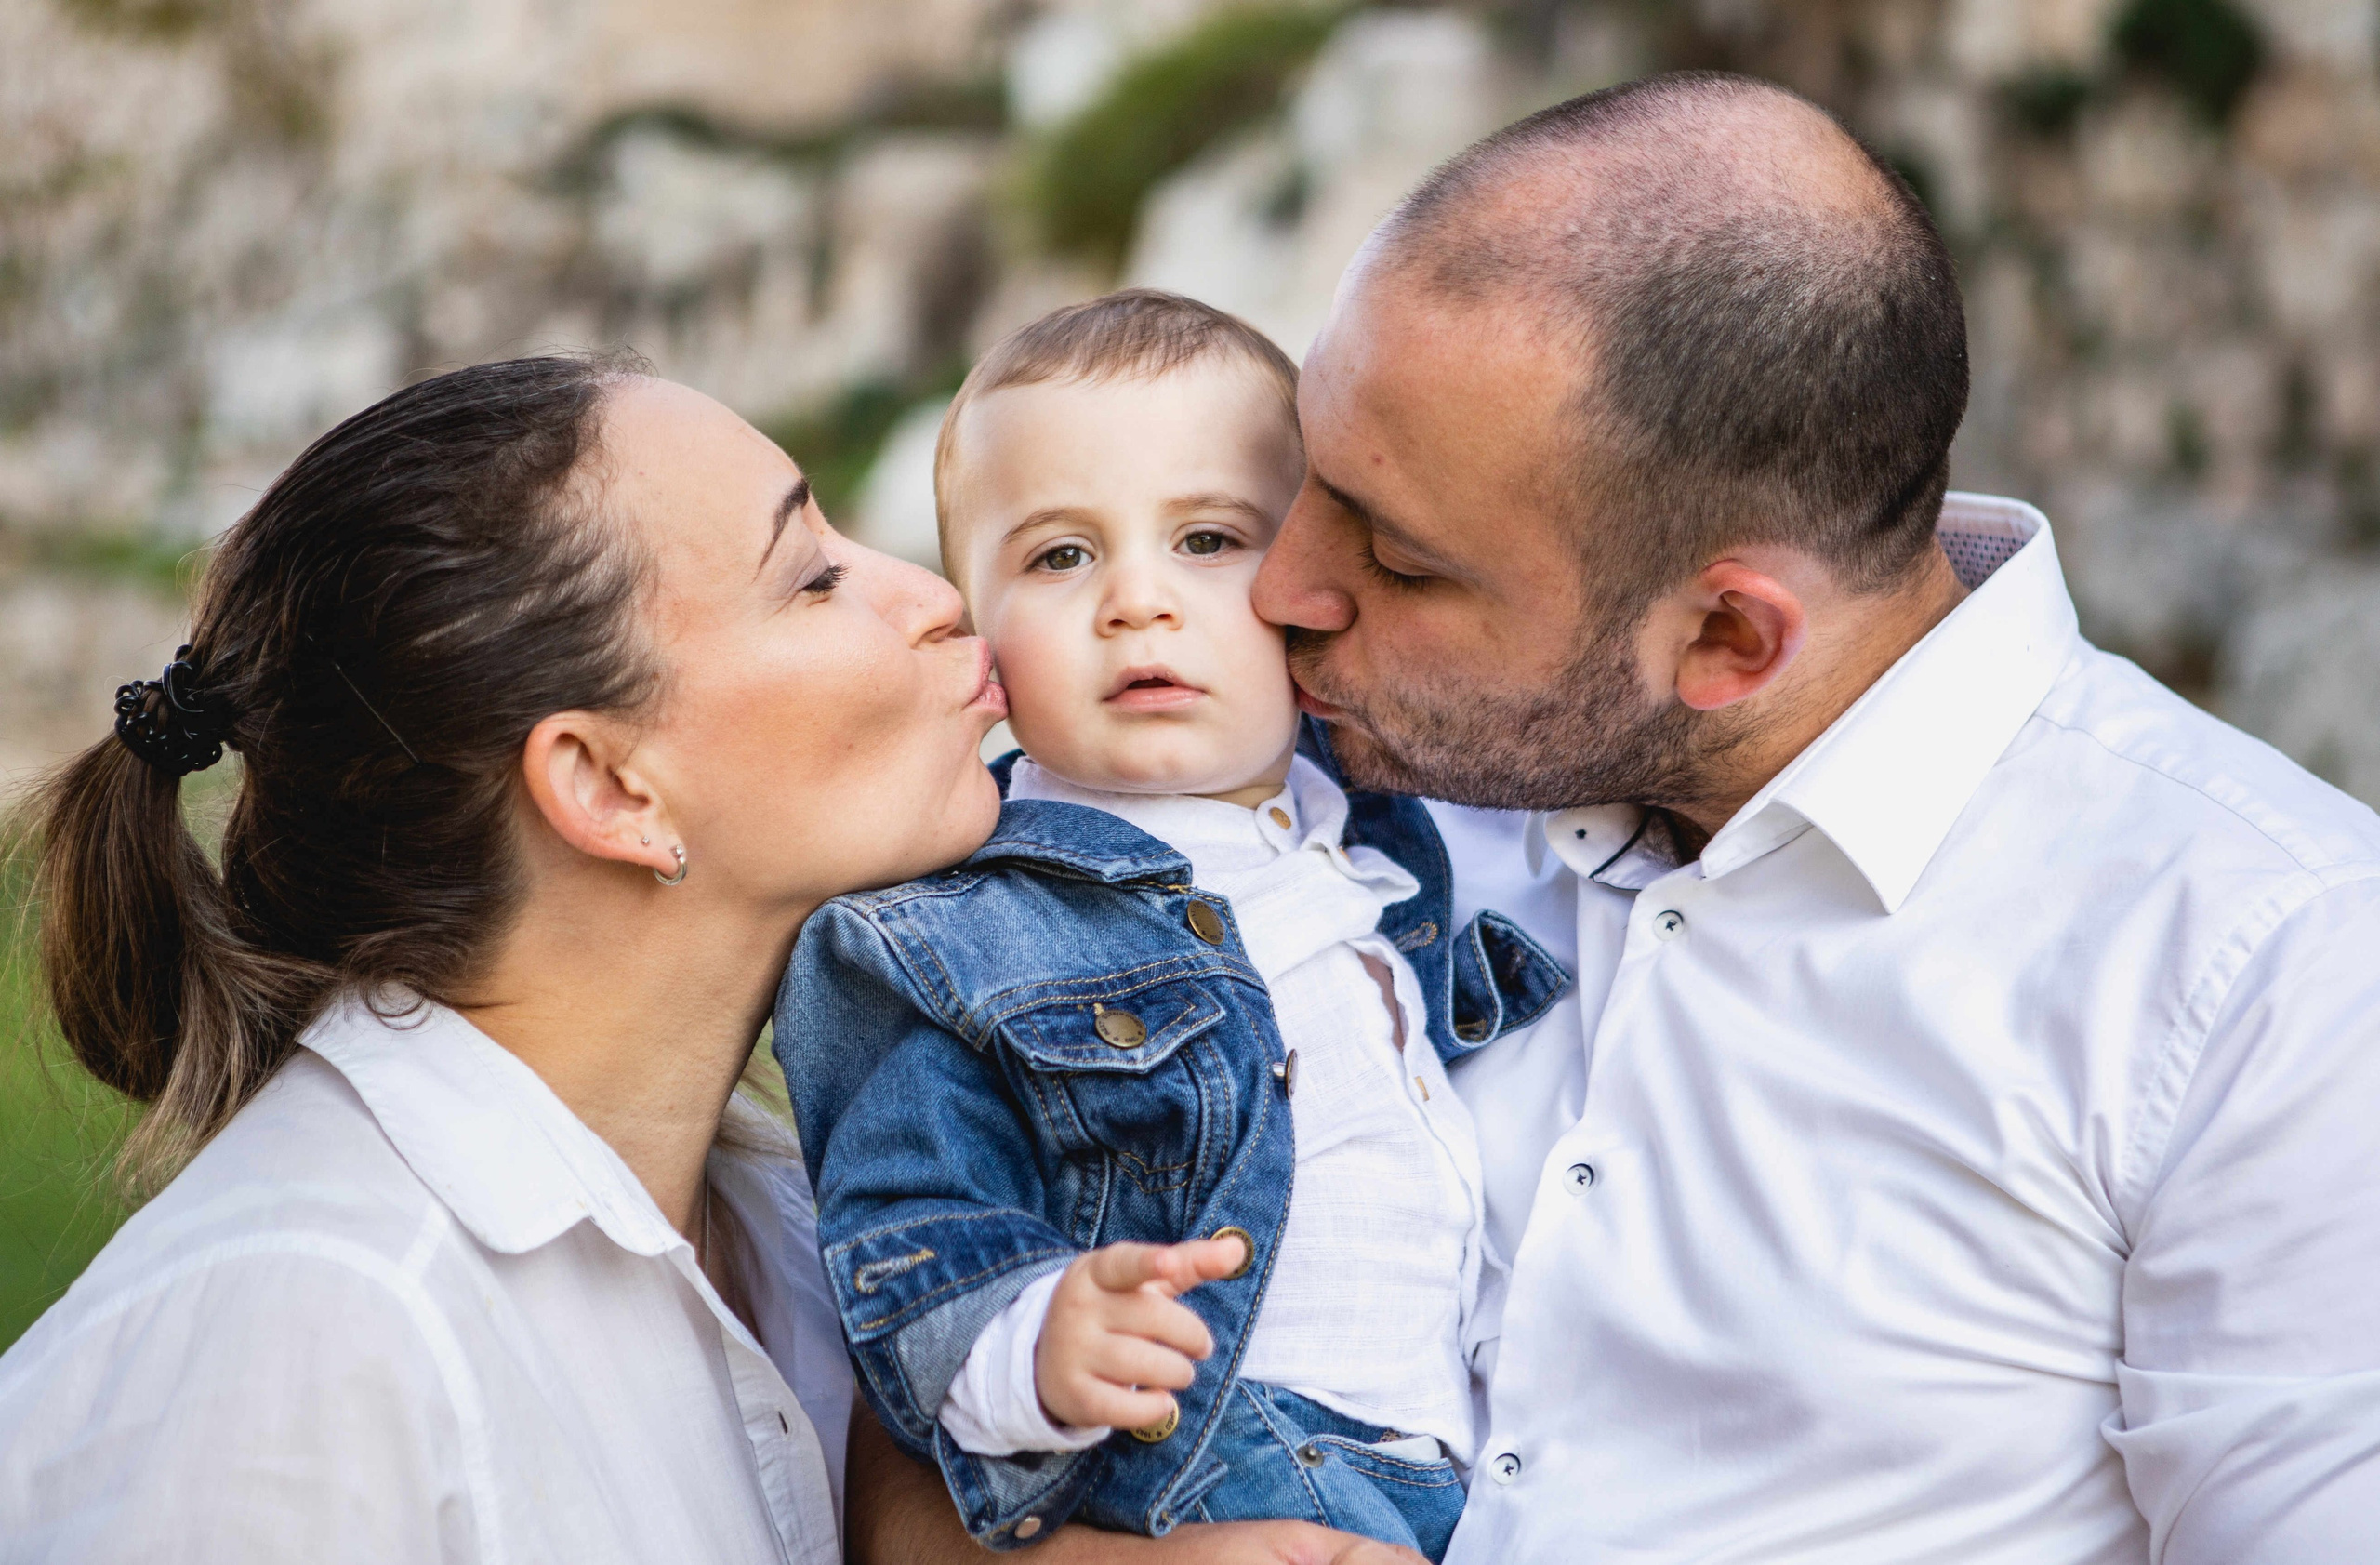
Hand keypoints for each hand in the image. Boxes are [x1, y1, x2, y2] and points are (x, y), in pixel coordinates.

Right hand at [1035, 1236, 1250, 1431]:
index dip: (1149, 1263)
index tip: (1168, 1263)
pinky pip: (1123, 1407)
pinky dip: (1153, 1409)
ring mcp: (1072, 1351)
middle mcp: (1079, 1307)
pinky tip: (1163, 1401)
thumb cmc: (1115, 1311)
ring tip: (1182, 1373)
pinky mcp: (1074, 1393)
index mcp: (1097, 1272)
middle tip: (1203, 1347)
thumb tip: (1238, 1249)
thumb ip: (1191, 1263)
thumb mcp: (1144, 1282)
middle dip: (1191, 1335)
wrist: (1048, 1359)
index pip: (1125, 1263)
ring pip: (1142, 1364)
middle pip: (1152, 1317)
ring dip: (1177, 1372)